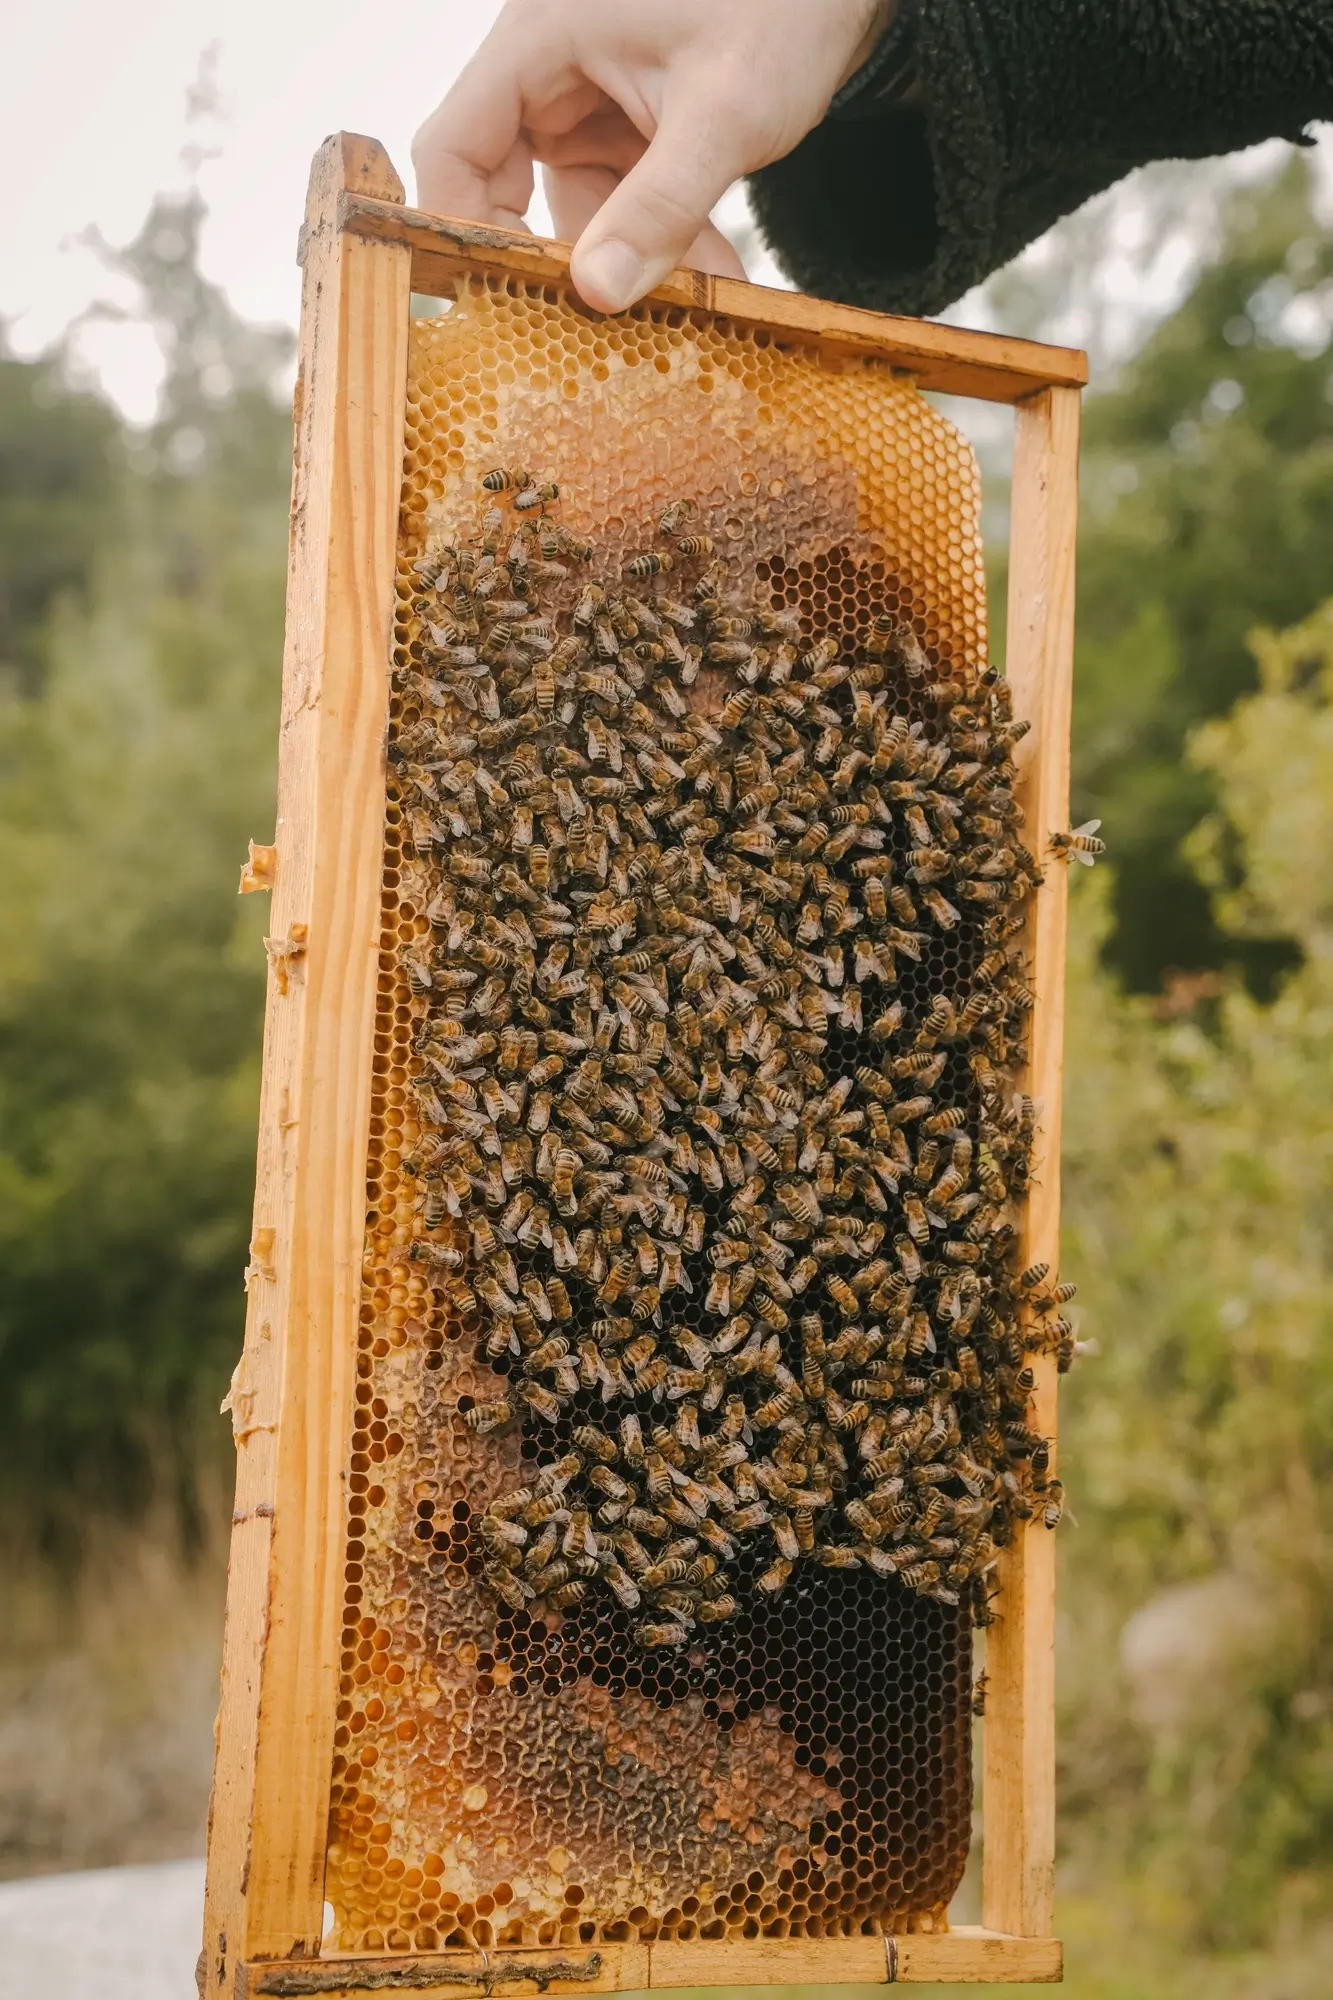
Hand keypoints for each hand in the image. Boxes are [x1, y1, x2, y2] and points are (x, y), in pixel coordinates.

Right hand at [413, 0, 895, 311]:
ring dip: (633, 263)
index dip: (463, 226)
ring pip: (581, 209)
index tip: (501, 301)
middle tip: (602, 329)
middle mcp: (551, 68)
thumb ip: (659, 207)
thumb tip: (597, 295)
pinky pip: (627, 202)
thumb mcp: (723, 112)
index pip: (453, 146)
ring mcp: (591, 99)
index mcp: (539, 38)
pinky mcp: (631, 125)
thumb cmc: (786, 6)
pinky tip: (714, 283)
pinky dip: (665, 242)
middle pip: (508, 187)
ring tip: (691, 310)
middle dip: (565, 262)